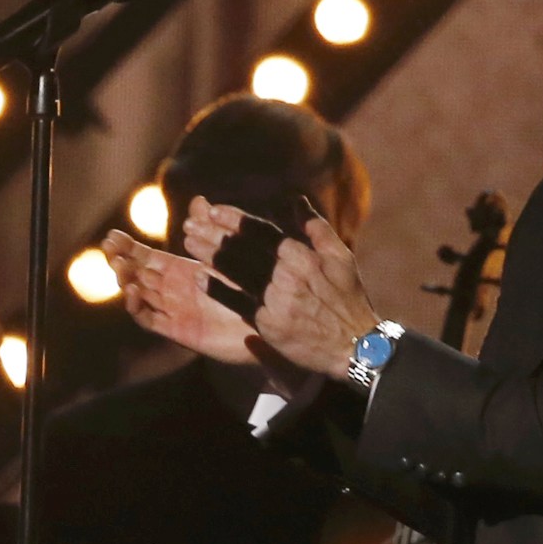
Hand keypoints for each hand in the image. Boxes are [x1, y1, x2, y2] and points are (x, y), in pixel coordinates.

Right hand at [108, 228, 264, 366]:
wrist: (267, 323)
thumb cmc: (251, 290)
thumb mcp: (229, 256)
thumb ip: (210, 231)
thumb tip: (199, 201)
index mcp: (181, 271)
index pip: (146, 257)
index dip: (128, 248)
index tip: (112, 236)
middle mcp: (173, 290)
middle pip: (136, 274)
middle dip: (120, 261)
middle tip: (109, 249)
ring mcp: (172, 310)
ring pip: (139, 294)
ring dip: (126, 281)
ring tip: (120, 267)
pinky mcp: (176, 330)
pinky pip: (149, 319)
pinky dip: (137, 307)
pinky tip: (133, 292)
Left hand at [185, 200, 379, 383]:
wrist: (353, 343)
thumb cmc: (347, 298)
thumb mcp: (340, 256)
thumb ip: (315, 227)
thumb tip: (295, 200)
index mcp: (301, 254)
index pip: (262, 231)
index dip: (235, 219)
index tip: (213, 210)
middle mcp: (286, 273)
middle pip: (243, 248)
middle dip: (214, 234)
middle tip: (189, 222)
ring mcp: (276, 298)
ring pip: (237, 271)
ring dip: (210, 255)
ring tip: (189, 242)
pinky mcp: (268, 322)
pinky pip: (238, 302)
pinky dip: (219, 289)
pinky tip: (200, 278)